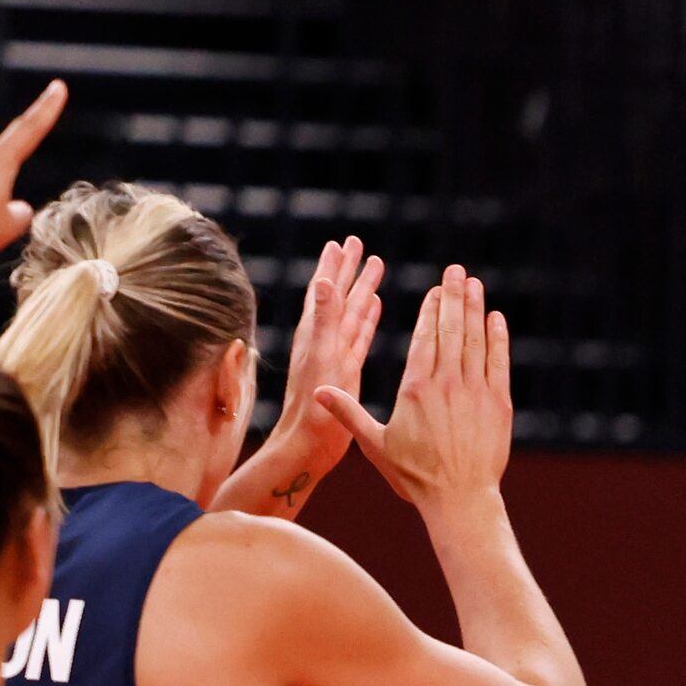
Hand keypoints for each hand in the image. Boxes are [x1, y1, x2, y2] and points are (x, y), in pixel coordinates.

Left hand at [253, 237, 386, 481]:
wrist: (310, 443)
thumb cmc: (313, 405)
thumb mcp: (321, 358)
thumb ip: (323, 319)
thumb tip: (325, 280)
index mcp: (315, 334)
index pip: (325, 290)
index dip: (334, 266)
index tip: (343, 242)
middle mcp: (323, 340)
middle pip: (339, 296)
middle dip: (349, 270)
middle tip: (358, 244)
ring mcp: (336, 354)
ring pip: (352, 313)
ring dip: (362, 290)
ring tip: (374, 267)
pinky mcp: (347, 369)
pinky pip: (359, 336)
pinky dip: (367, 319)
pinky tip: (376, 307)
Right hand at [319, 265, 511, 512]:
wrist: (460, 499)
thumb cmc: (414, 476)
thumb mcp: (375, 444)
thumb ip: (348, 413)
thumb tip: (318, 392)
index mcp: (416, 389)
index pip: (425, 338)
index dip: (430, 310)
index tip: (434, 289)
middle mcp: (447, 384)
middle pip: (451, 330)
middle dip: (453, 296)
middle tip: (456, 270)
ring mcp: (476, 392)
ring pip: (475, 340)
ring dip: (475, 309)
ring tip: (474, 284)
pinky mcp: (499, 404)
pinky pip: (499, 362)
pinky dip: (498, 339)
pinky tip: (496, 318)